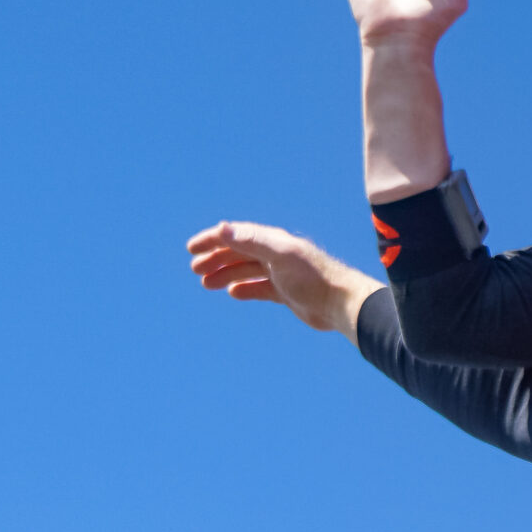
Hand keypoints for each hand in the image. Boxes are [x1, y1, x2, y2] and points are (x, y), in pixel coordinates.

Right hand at [186, 221, 382, 337]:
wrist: (340, 304)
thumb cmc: (313, 277)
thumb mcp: (279, 255)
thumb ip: (251, 241)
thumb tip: (222, 228)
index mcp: (274, 241)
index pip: (237, 235)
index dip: (213, 239)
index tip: (191, 249)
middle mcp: (277, 255)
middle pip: (239, 253)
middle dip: (216, 258)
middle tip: (195, 269)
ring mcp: (282, 274)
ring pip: (247, 271)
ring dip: (226, 274)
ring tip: (206, 283)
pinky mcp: (287, 293)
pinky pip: (260, 287)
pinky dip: (245, 288)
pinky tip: (233, 292)